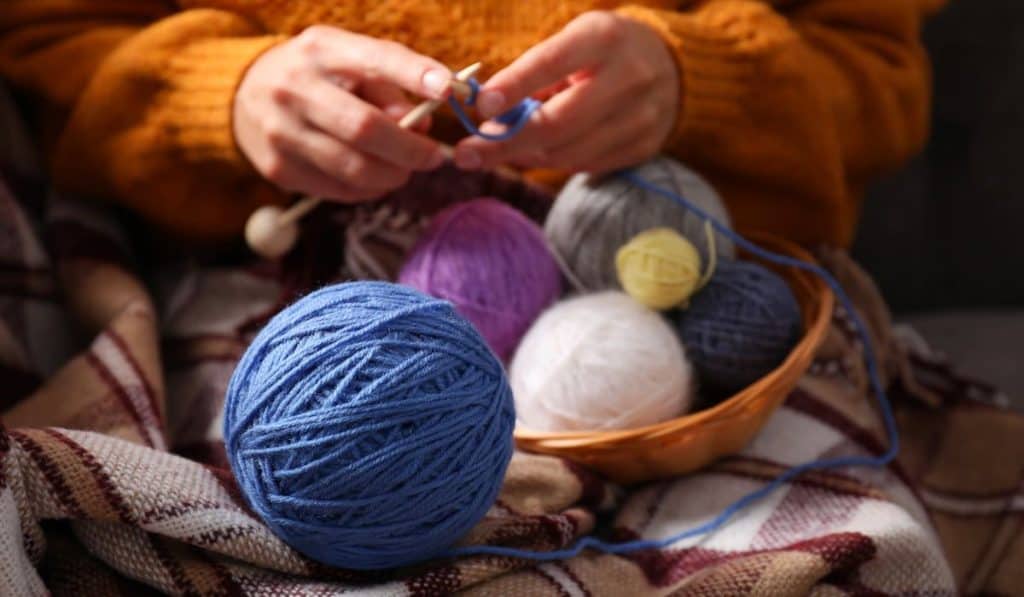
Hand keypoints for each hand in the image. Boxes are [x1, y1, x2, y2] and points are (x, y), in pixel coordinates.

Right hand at [234, 26, 451, 201]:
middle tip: (432, 157)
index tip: (448, 90)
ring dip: (392, 176)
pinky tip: (374, 179)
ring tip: (404, 171)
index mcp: (322, 51)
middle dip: (409, 150)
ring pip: (353, 168)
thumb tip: (419, 127)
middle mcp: (295, 87)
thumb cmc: (317, 75)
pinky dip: (367, 189)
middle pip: (365, 128)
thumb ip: (389, 86)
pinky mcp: (277, 167)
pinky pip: (336, 189)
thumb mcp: (348, 60)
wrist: (243, 92)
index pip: (375, 60)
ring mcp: (281, 130)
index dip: (414, 75)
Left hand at [453, 12, 678, 174]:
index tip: (480, 107)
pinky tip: (536, 152)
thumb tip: (487, 116)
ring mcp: (642, 117)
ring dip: (525, 155)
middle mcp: (629, 77)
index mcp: (604, 38)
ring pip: (568, 153)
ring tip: (498, 149)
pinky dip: (553, 161)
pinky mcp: (644, 146)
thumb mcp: (574, 41)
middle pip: (558, 123)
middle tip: (465, 155)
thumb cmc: (603, 52)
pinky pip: (585, 165)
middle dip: (505, 143)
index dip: (515, 86)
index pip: (552, 62)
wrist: (673, 67)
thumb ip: (534, 74)